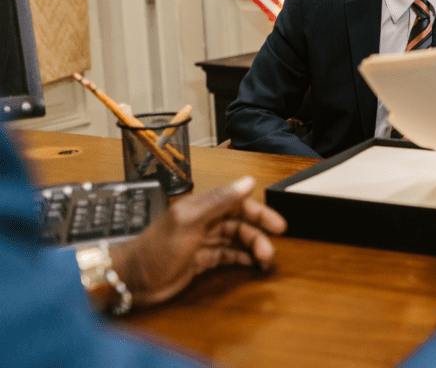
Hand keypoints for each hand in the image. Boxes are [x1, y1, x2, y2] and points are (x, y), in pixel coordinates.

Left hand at [110, 176, 286, 307]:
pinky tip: (251, 265)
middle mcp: (204, 222)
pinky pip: (227, 256)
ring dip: (252, 249)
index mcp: (202, 208)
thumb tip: (247, 181)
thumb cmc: (155, 249)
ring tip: (263, 262)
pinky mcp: (200, 261)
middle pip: (240, 224)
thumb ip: (219, 201)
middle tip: (271, 250)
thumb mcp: (189, 221)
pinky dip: (241, 259)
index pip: (238, 204)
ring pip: (236, 241)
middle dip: (258, 235)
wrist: (130, 280)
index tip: (278, 226)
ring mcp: (203, 242)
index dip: (259, 214)